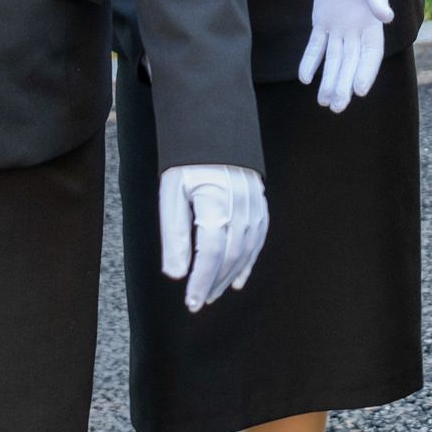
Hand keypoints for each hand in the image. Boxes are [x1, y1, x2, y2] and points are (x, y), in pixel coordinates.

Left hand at [159, 164, 267, 311]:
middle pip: (230, 257)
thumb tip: (176, 275)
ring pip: (246, 251)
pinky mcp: (260, 203)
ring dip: (230, 276)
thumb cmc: (187, 162)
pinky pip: (259, 238)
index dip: (201, 282)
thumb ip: (174, 235)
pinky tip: (239, 277)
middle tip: (199, 303)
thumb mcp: (171, 194)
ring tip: (215, 294)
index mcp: (215, 204)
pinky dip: (249, 261)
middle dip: (214, 284)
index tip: (191, 302)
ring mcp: (254, 205)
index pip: (210, 255)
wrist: (214, 129)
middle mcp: (240, 207)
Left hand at [300, 0, 391, 112]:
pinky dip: (311, 61)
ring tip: (324, 102)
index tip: (360, 91)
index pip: (371, 53)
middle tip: (337, 107)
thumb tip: (386, 17)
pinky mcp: (322, 22)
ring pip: (334, 59)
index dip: (366, 72)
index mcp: (372, 23)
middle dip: (344, 85)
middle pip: (351, 63)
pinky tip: (305, 78)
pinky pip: (316, 45)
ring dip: (329, 80)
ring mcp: (339, 28)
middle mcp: (357, 30)